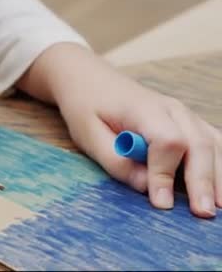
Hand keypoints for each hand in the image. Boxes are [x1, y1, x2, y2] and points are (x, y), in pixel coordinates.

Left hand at [17, 42, 220, 217]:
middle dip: (202, 181)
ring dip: (219, 176)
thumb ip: (116, 162)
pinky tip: (220, 189)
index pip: (167, 140)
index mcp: (143, 109)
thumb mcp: (88, 135)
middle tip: (202, 213)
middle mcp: (173, 110)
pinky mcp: (189, 124)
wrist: (91, 80)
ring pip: (213, 144)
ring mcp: (185, 115)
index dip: (166, 173)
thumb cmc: (86, 106)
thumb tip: (147, 187)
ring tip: (219, 206)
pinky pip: (214, 143)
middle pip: (198, 144)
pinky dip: (220, 164)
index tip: (161, 202)